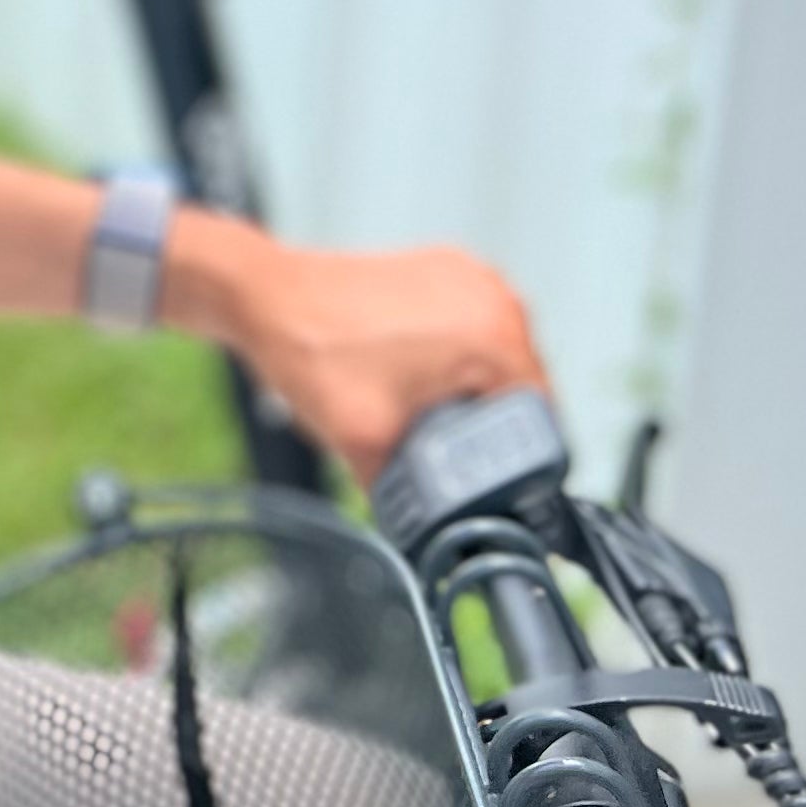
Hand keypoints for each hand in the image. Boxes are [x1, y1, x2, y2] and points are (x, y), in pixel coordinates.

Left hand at [165, 207, 543, 477]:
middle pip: (522, 387)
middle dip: (487, 424)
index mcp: (494, 332)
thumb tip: (425, 536)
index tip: (485, 475)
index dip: (514, 458)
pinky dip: (453, 357)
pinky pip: (472, 328)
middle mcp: (492, 295)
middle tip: (441, 445)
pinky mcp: (446, 270)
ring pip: (498, 359)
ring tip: (419, 405)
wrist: (264, 297)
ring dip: (471, 390)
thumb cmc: (309, 350)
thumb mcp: (367, 444)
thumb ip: (407, 496)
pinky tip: (413, 375)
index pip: (541, 416)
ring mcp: (470, 276)